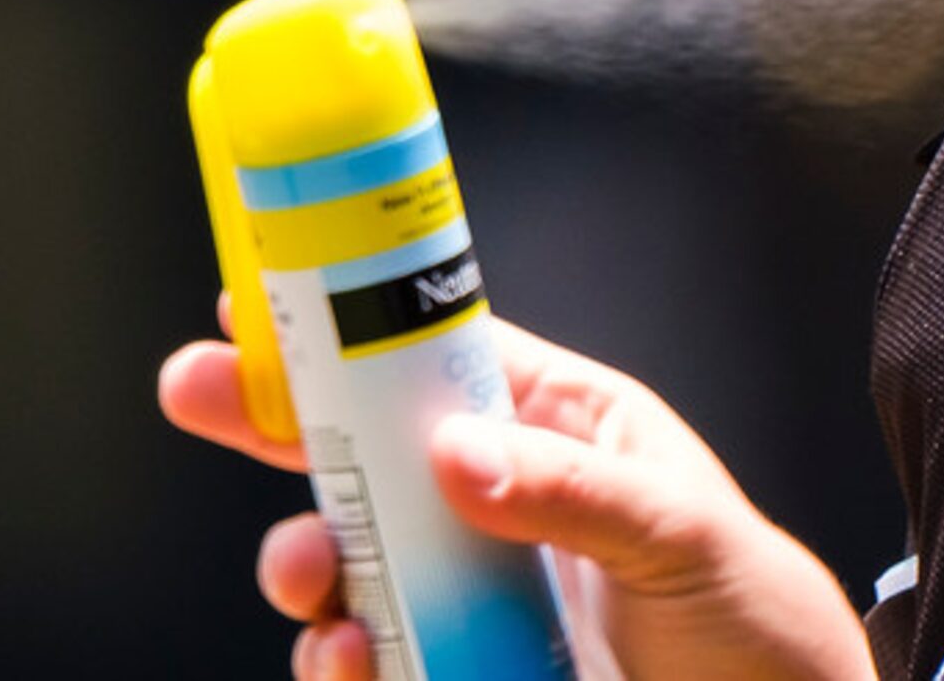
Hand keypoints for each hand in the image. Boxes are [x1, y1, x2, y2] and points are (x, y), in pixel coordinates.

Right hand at [159, 302, 874, 680]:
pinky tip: (350, 662)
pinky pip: (362, 654)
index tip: (258, 299)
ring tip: (312, 583)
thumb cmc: (749, 610)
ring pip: (343, 556)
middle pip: (360, 445)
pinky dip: (336, 658)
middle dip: (272, 420)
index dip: (347, 322)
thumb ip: (573, 492)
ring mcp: (464, 587)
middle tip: (194, 390)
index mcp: (558, 423)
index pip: (437, 351)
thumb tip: (457, 456)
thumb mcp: (679, 530)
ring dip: (303, 562)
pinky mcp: (448, 667)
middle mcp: (497, 496)